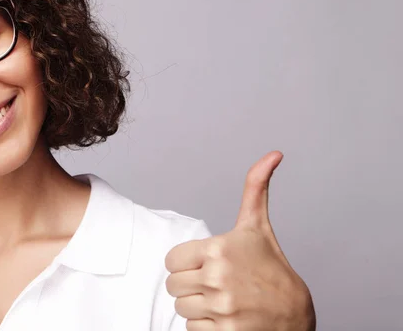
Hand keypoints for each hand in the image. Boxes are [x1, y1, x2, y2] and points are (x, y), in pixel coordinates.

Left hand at [165, 151, 315, 329]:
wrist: (295, 314)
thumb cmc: (272, 269)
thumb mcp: (258, 227)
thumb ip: (255, 188)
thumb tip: (273, 154)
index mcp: (218, 249)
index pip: (171, 261)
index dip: (186, 263)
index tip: (205, 264)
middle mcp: (217, 278)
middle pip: (173, 286)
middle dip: (190, 285)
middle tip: (216, 284)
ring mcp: (221, 308)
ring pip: (181, 308)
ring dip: (197, 306)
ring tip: (222, 300)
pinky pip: (192, 330)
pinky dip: (205, 327)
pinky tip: (226, 317)